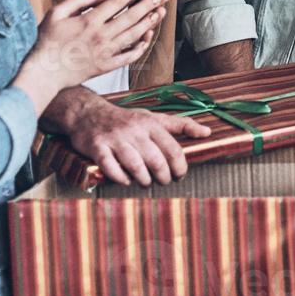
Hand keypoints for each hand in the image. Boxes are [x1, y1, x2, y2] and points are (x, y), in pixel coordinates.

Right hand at [16, 0, 167, 104]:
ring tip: (161, 12)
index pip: (118, 2)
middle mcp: (100, 36)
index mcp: (89, 21)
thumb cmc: (47, 41)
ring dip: (149, 22)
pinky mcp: (106, 66)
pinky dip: (141, 46)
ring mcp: (105, 52)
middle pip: (131, 17)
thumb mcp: (56, 13)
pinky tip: (148, 37)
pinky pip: (129, 55)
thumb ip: (78, 0)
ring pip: (133, 35)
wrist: (43, 73)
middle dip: (149, 4)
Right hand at [60, 91, 211, 186]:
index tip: (180, 175)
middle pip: (156, 160)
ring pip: (135, 165)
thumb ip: (180, 125)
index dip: (180, 167)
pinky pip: (111, 167)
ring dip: (144, 179)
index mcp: (151, 124)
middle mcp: (134, 131)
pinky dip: (120, 178)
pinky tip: (126, 181)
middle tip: (164, 182)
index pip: (173, 149)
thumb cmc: (125, 119)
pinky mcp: (97, 147)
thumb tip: (207, 132)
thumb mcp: (153, 117)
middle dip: (164, 177)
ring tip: (146, 182)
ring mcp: (115, 139)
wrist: (88, 112)